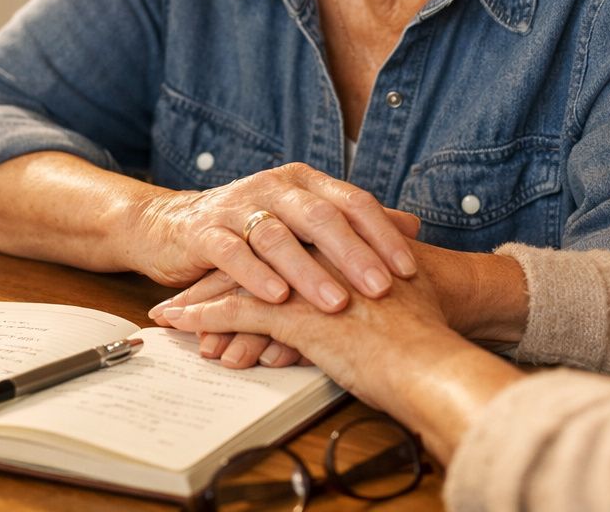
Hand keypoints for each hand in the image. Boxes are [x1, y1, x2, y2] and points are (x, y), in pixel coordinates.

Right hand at [130, 162, 420, 312]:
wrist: (169, 227)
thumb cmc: (249, 231)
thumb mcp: (303, 223)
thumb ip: (353, 223)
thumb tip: (413, 225)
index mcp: (305, 182)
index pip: (353, 202)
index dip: (383, 235)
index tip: (409, 271)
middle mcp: (274, 187)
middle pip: (321, 217)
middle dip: (354, 255)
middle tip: (381, 289)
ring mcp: (238, 206)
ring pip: (279, 236)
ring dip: (309, 272)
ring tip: (336, 304)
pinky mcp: (205, 231)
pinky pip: (233, 252)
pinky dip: (256, 276)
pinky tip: (277, 300)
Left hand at [158, 251, 523, 460]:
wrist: (435, 364)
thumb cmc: (424, 338)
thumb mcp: (396, 295)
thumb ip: (373, 278)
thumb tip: (366, 290)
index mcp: (343, 248)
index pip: (285, 246)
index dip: (254, 259)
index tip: (228, 271)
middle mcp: (321, 256)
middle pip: (256, 258)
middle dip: (219, 276)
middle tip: (189, 291)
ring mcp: (306, 282)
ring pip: (241, 283)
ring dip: (203, 300)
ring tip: (174, 315)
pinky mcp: (295, 313)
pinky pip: (235, 312)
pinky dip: (203, 318)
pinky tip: (180, 324)